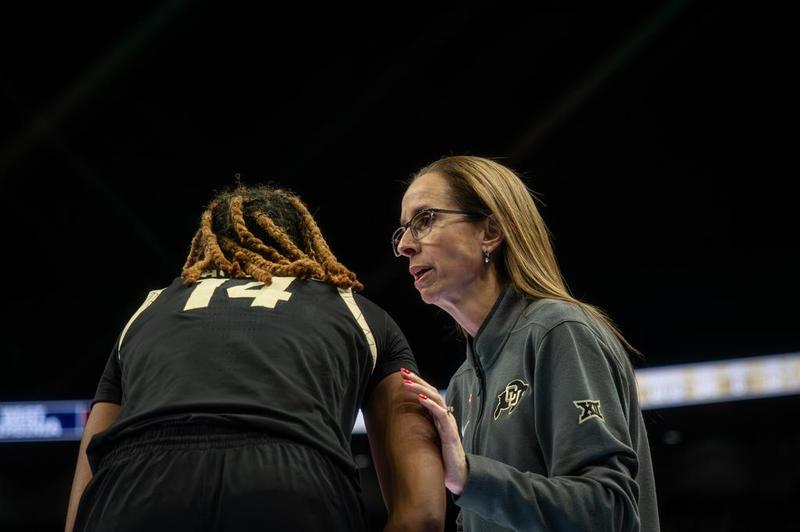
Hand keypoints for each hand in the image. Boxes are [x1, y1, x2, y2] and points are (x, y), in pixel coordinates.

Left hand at [400, 368, 467, 494]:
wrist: (458, 475)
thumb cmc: (442, 458)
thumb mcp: (429, 439)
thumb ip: (421, 428)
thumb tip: (402, 422)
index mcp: (439, 416)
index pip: (429, 394)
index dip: (417, 384)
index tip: (403, 376)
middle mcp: (445, 416)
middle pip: (432, 392)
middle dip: (417, 380)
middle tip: (403, 372)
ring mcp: (448, 423)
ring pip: (436, 399)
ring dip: (421, 389)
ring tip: (407, 383)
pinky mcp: (450, 433)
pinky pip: (441, 415)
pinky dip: (431, 405)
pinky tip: (421, 399)